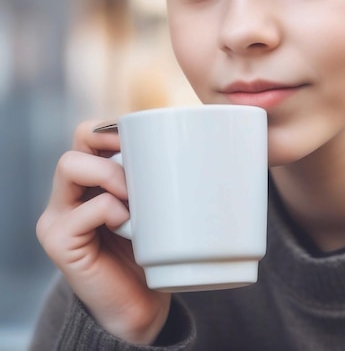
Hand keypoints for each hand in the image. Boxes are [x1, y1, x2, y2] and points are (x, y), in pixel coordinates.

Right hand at [36, 120, 170, 343]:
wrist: (142, 302)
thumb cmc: (155, 248)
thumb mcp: (158, 203)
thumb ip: (160, 176)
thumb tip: (202, 143)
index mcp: (93, 177)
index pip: (91, 132)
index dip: (116, 126)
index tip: (150, 136)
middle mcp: (70, 191)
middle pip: (78, 139)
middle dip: (112, 141)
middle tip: (141, 163)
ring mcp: (59, 215)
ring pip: (71, 165)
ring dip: (111, 173)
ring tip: (134, 197)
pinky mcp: (59, 241)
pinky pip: (80, 211)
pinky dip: (108, 210)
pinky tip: (128, 224)